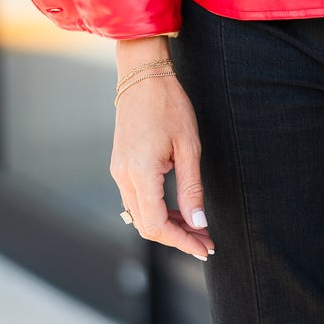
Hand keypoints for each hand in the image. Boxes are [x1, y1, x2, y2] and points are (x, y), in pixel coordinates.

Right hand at [110, 65, 213, 261]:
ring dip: (167, 225)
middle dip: (176, 238)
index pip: (156, 226)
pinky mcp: (120, 165)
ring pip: (140, 215)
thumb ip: (191, 188)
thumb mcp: (188, 147)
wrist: (143, 75)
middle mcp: (123, 176)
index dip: (181, 242)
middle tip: (205, 240)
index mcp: (139, 173)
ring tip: (196, 226)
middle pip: (146, 225)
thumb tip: (198, 223)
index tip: (204, 248)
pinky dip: (156, 210)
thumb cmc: (169, 105)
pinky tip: (177, 208)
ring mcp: (118, 171)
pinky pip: (136, 199)